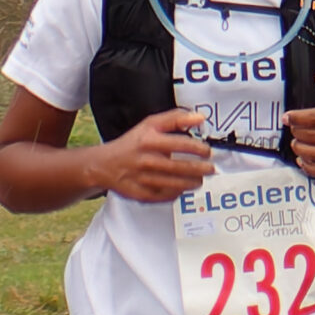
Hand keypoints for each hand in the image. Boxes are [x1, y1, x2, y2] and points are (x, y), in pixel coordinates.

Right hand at [99, 109, 213, 202]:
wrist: (104, 165)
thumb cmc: (131, 143)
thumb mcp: (150, 124)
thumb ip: (175, 119)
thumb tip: (199, 118)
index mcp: (149, 141)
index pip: (181, 144)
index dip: (199, 149)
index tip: (206, 151)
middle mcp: (147, 160)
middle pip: (181, 167)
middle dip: (200, 169)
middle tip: (210, 168)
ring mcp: (144, 180)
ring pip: (176, 184)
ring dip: (193, 182)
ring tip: (199, 179)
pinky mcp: (142, 195)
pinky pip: (166, 196)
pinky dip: (178, 192)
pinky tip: (183, 187)